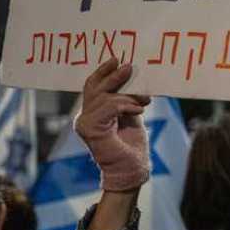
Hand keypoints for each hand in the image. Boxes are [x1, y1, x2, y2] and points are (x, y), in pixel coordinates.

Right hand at [75, 59, 151, 191]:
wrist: (132, 169)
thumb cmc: (132, 146)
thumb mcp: (131, 116)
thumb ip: (127, 100)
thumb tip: (133, 78)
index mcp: (93, 113)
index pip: (93, 87)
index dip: (103, 72)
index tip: (116, 60)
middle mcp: (85, 117)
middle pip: (94, 87)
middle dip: (113, 75)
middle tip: (128, 66)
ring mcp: (85, 123)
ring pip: (104, 96)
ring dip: (128, 95)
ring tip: (144, 100)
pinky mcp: (90, 129)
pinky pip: (108, 106)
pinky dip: (125, 104)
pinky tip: (139, 109)